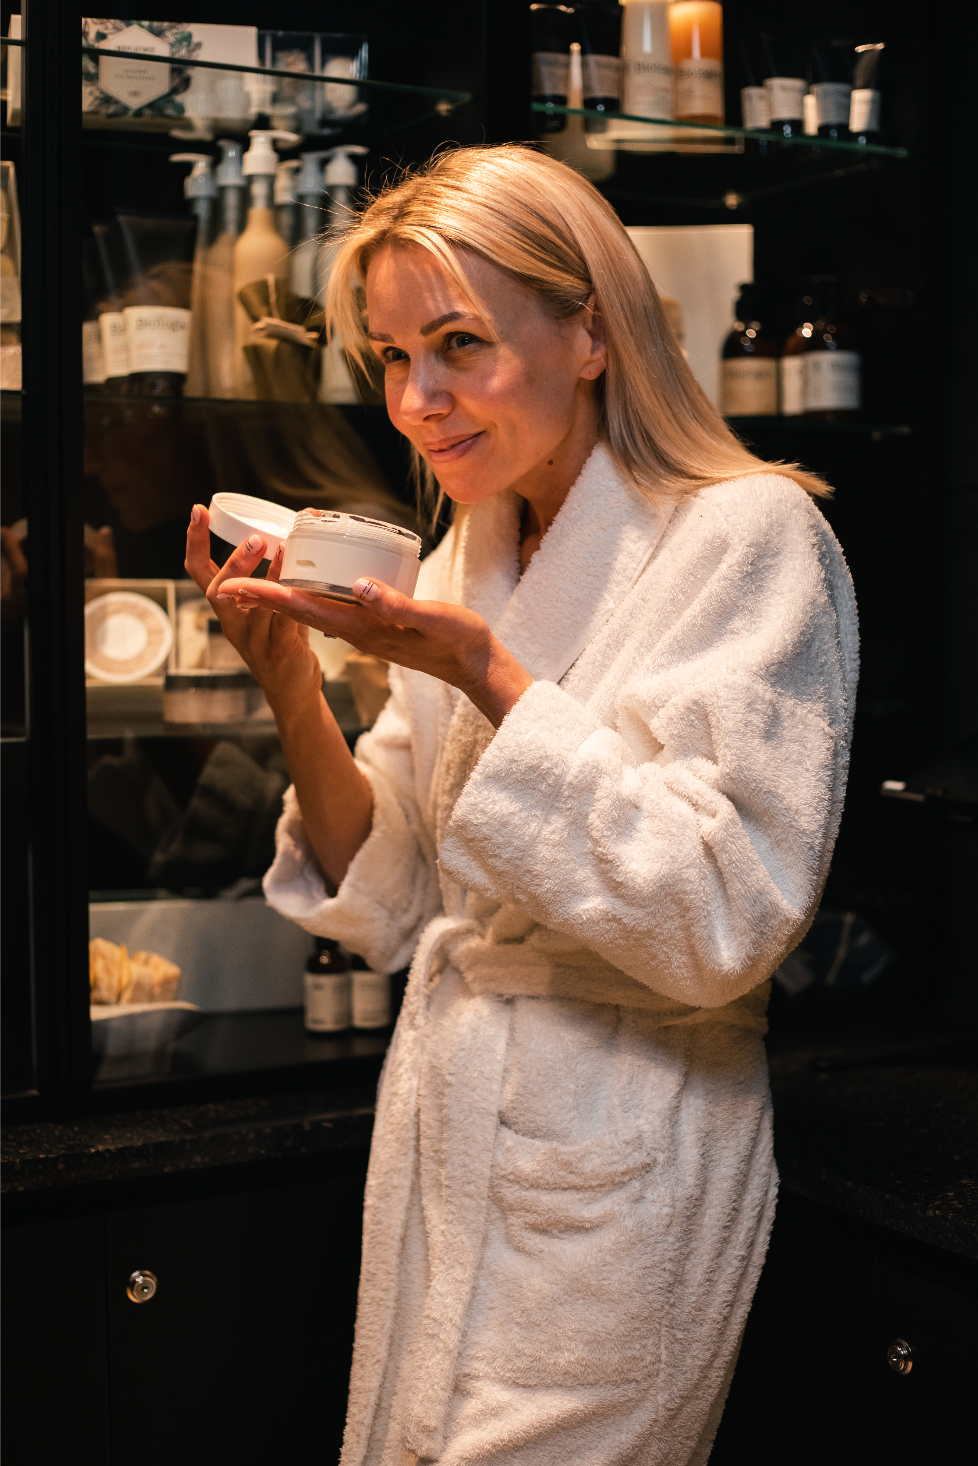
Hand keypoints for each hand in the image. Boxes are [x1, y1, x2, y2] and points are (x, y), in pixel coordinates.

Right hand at [184, 504, 321, 717]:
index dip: (195, 542)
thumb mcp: (269, 609)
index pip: (199, 572)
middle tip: (257, 538)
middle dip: (235, 562)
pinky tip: (302, 583)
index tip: (198, 510)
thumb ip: (272, 581)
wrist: (292, 692)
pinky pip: (283, 622)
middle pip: (218, 591)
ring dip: (268, 576)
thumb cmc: (282, 643)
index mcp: (226, 609)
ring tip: (284, 550)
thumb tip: (286, 537)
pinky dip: (291, 600)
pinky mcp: (279, 652)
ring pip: (253, 605)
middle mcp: (234, 624)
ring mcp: (255, 640)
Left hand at [220, 570, 532, 728]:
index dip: (269, 598)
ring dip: (286, 593)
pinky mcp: (378, 627)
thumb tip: (359, 586)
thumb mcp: (432, 619)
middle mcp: (359, 631)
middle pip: (301, 610)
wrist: (478, 667)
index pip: (306, 611)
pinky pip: (335, 608)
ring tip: (259, 576)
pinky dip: (315, 593)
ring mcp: (367, 631)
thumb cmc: (460, 642)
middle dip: (265, 595)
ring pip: (316, 609)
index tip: (235, 589)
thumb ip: (397, 605)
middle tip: (229, 578)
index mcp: (365, 628)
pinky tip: (310, 583)